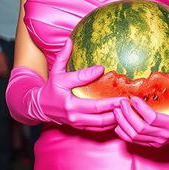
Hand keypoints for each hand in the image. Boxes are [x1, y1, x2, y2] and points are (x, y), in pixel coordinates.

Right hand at [6, 38, 122, 130]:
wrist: (41, 107)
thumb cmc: (51, 88)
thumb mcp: (56, 72)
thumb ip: (63, 57)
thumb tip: (70, 40)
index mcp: (67, 98)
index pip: (80, 84)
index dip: (91, 76)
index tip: (103, 68)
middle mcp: (73, 113)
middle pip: (97, 111)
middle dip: (114, 106)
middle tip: (127, 98)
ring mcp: (77, 122)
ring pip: (100, 123)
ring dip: (115, 117)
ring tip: (127, 108)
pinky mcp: (80, 127)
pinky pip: (98, 128)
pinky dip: (110, 124)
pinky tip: (120, 116)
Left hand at [113, 64, 168, 146]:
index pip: (152, 119)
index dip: (141, 109)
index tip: (133, 98)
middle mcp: (164, 136)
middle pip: (140, 129)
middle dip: (127, 115)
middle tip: (120, 102)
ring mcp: (157, 142)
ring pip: (134, 136)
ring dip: (123, 124)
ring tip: (116, 110)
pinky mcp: (152, 144)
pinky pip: (134, 141)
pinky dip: (124, 133)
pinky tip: (118, 122)